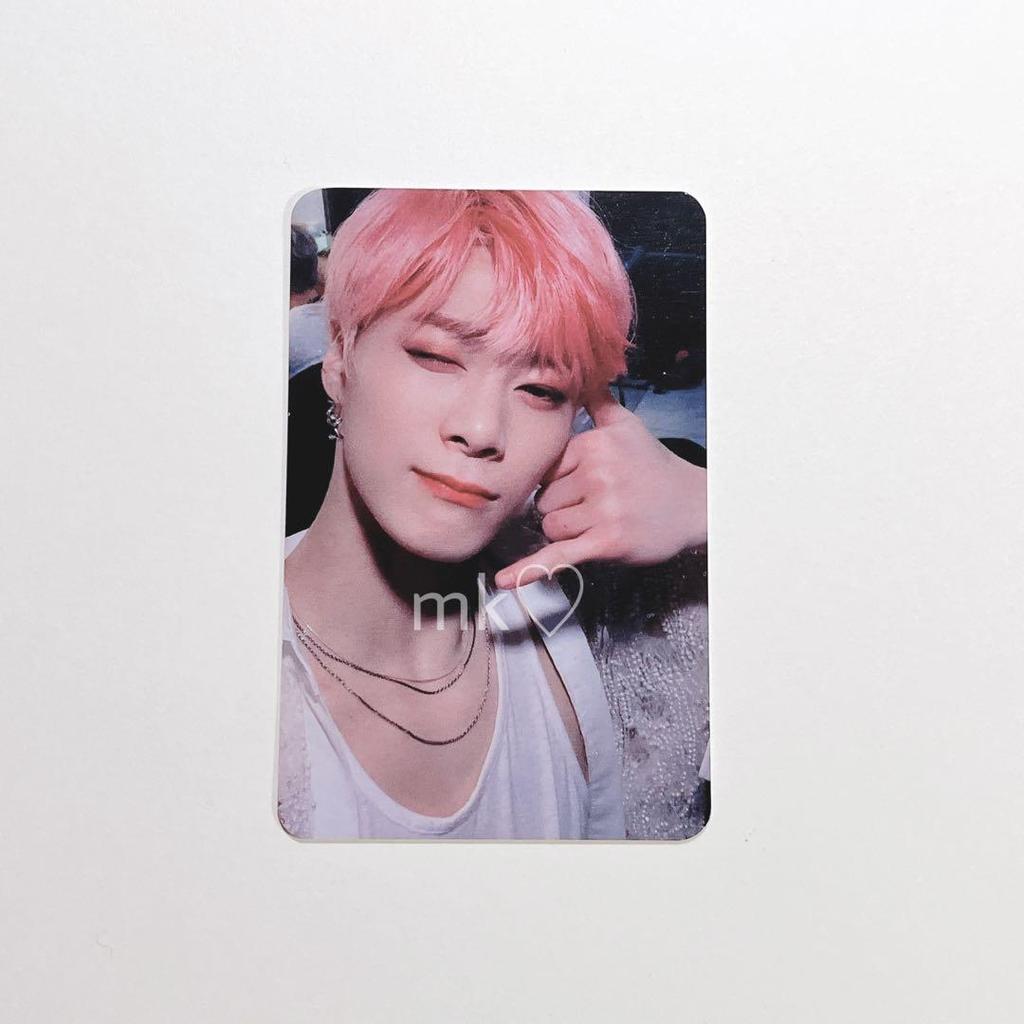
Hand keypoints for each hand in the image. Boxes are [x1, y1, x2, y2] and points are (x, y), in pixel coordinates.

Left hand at [494, 386, 706, 588]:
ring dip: (568, 532)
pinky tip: (504, 580)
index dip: (558, 482)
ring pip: (550, 528)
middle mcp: (598, 474)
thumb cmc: (655, 467)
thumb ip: (597, 401)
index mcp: (594, 445)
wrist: (695, 505)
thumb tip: (578, 373)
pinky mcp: (608, 542)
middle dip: (562, 508)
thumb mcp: (627, 426)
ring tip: (601, 522)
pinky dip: (529, 571)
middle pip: (544, 501)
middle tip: (599, 505)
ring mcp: (604, 510)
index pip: (544, 470)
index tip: (584, 484)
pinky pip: (559, 556)